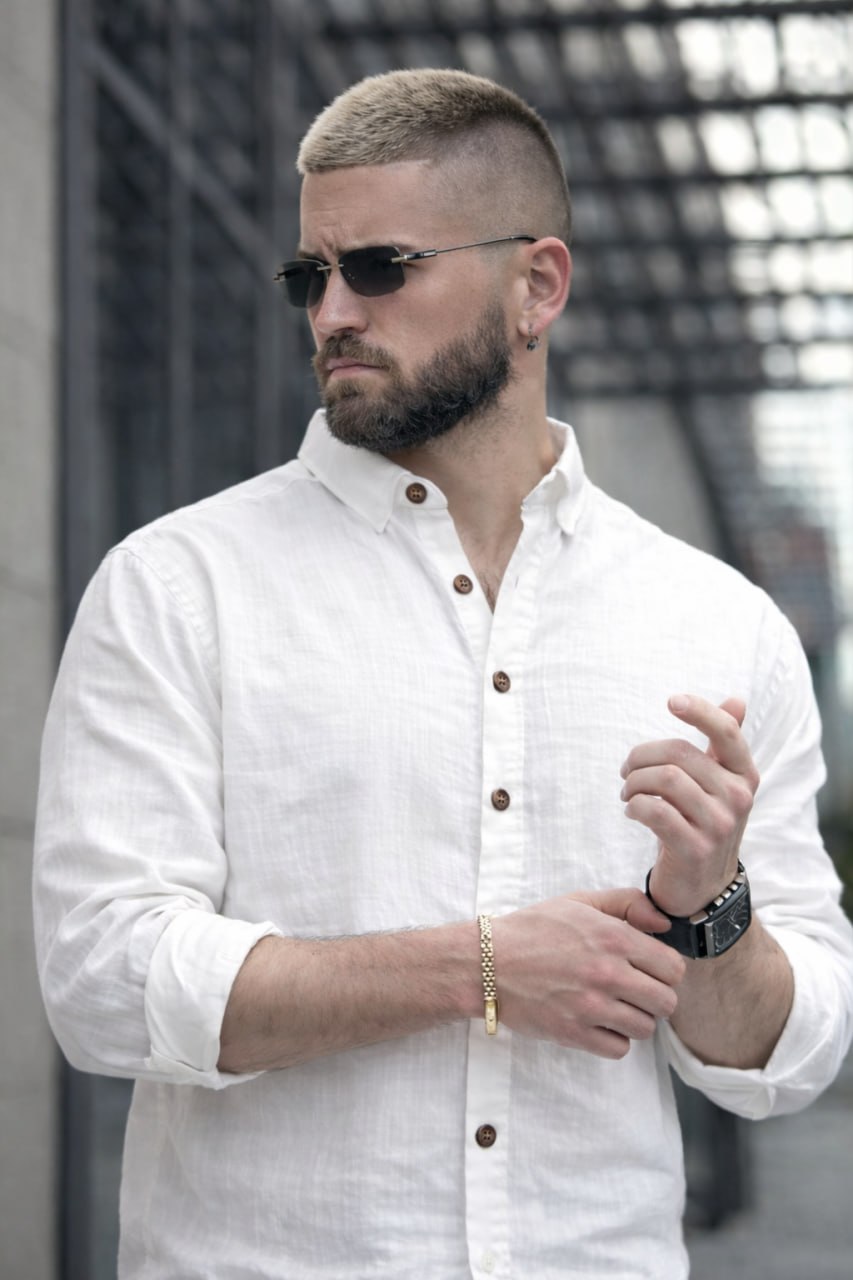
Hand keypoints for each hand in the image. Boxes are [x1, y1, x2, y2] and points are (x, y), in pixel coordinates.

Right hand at [491, 888, 685, 1059]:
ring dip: (634, 1019)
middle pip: (666, 1002)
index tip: (649, 969)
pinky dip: (613, 1038)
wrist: (487, 962)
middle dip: (655, 996)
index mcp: (614, 938)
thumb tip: (664, 923)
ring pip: (645, 1028)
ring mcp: (591, 1007)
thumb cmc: (534, 929)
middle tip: (634, 990)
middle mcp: (608, 973)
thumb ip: (627, 902)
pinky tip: (598, 1021)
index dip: (664, 969)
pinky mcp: (574, 1034)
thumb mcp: (580, 902)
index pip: (673, 968)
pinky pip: (619, 1048)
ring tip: (614, 1006)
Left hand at [620, 695, 759, 917]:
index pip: (727, 732)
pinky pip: (653, 811)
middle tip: (626, 770)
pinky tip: (631, 811)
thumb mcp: (720, 784)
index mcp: (744, 775)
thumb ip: (726, 743)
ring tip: (627, 793)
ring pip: (664, 779)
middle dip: (641, 756)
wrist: (703, 886)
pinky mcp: (695, 848)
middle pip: (679, 753)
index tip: (671, 702)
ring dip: (633, 782)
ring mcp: (718, 825)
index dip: (699, 711)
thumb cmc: (703, 823)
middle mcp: (737, 797)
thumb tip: (737, 701)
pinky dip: (634, 806)